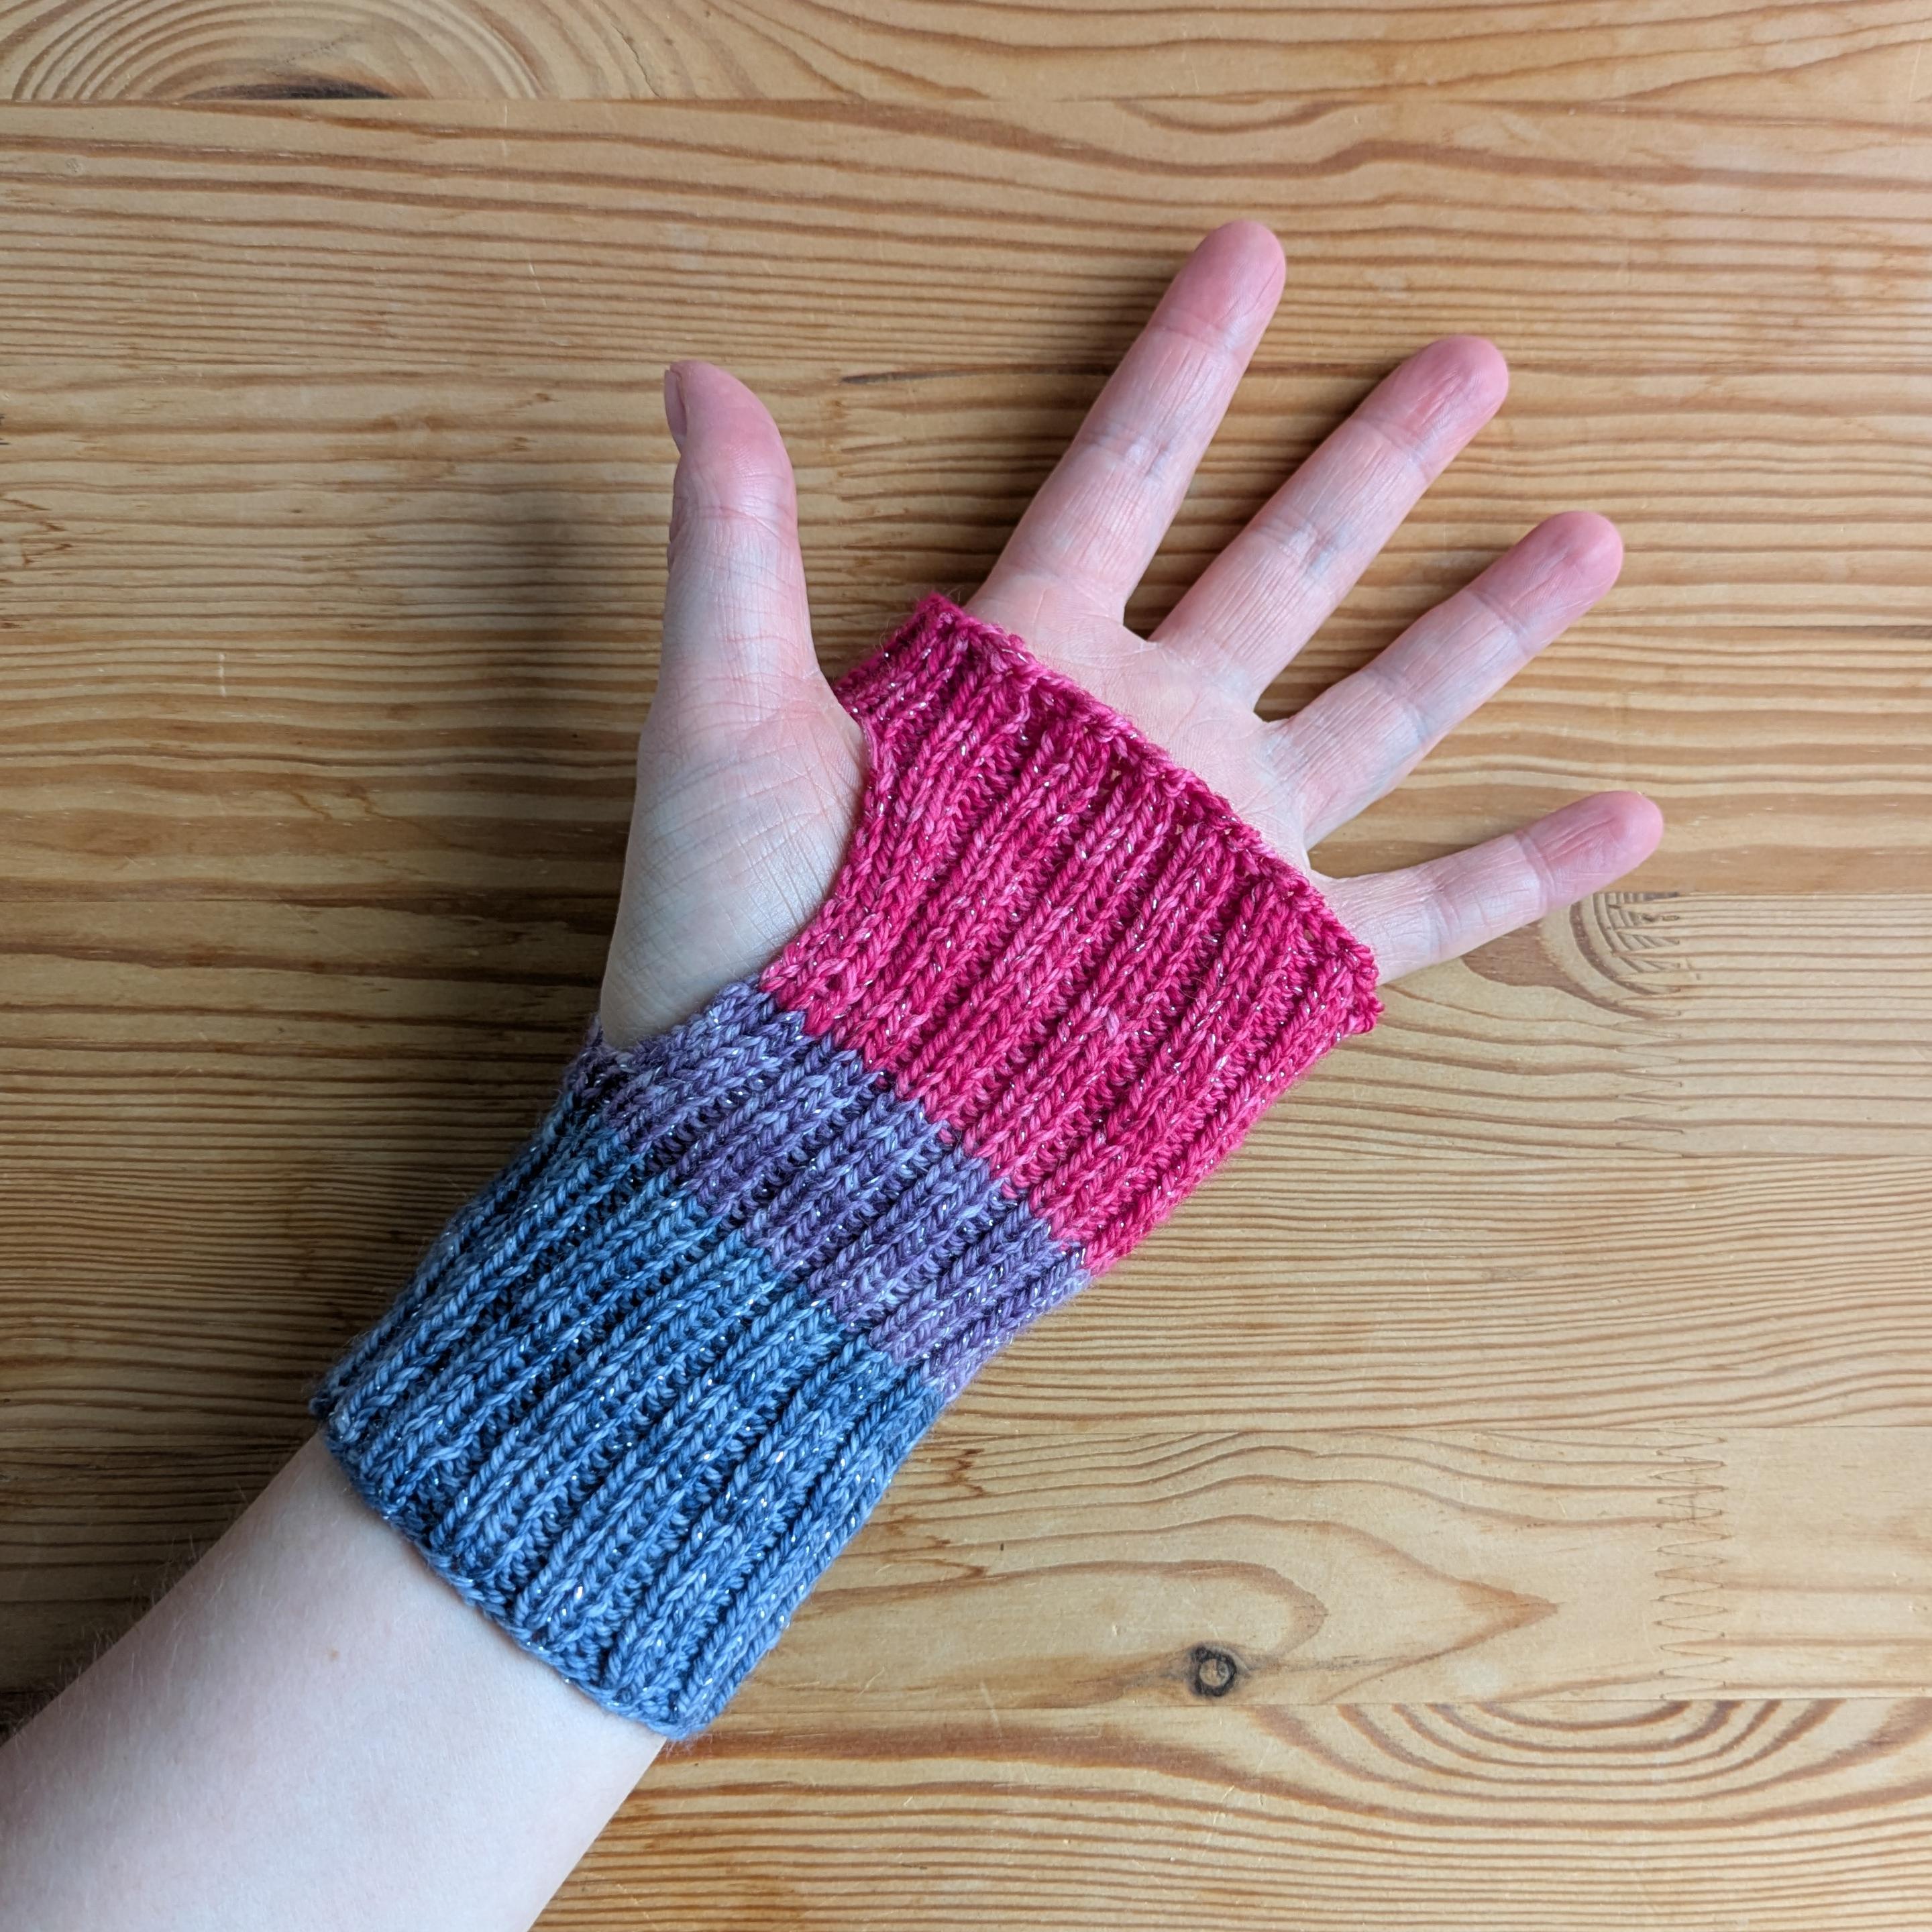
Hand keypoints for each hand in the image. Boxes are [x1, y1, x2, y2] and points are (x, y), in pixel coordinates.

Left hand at [601, 220, 1660, 1047]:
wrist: (813, 1136)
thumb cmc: (751, 938)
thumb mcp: (728, 727)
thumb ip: (735, 551)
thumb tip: (694, 378)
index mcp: (1029, 664)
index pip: (1123, 471)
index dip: (1186, 361)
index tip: (1253, 255)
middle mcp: (1145, 736)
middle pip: (1284, 561)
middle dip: (1376, 459)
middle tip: (1470, 359)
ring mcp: (1217, 845)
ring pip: (1382, 707)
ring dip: (1485, 624)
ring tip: (1584, 535)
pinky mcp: (1264, 961)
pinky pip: (1425, 907)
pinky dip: (1524, 872)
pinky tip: (1626, 817)